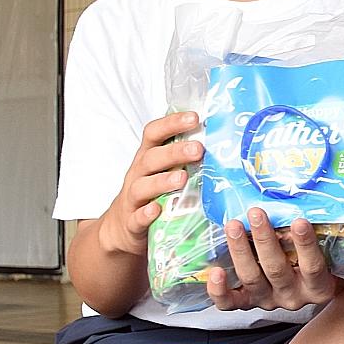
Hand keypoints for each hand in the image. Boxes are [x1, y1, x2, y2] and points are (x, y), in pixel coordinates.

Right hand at [97, 111, 202, 257]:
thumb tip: (221, 138)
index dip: (172, 123)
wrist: (122, 227)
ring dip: (162, 181)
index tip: (194, 117)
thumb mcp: (164, 171)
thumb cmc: (152, 193)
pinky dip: (146, 214)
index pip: (154, 133)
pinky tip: (156, 211)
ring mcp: (133, 198)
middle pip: (152, 158)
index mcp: (148, 157)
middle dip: (174, 152)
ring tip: (182, 178)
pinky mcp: (132, 222)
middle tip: (198, 149)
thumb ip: (184, 157)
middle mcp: (138, 174)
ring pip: (143, 186)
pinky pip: (137, 217)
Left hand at [207, 209, 338, 311]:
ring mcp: (269, 301)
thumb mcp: (327, 253)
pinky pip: (229, 302)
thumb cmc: (321, 264)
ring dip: (240, 250)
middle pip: (276, 270)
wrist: (310, 289)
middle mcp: (293, 296)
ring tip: (233, 226)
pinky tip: (215, 272)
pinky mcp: (248, 303)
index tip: (299, 221)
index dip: (305, 245)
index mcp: (318, 287)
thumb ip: (319, 237)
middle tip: (256, 214)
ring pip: (252, 279)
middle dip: (264, 239)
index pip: (312, 267)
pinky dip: (219, 289)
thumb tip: (303, 203)